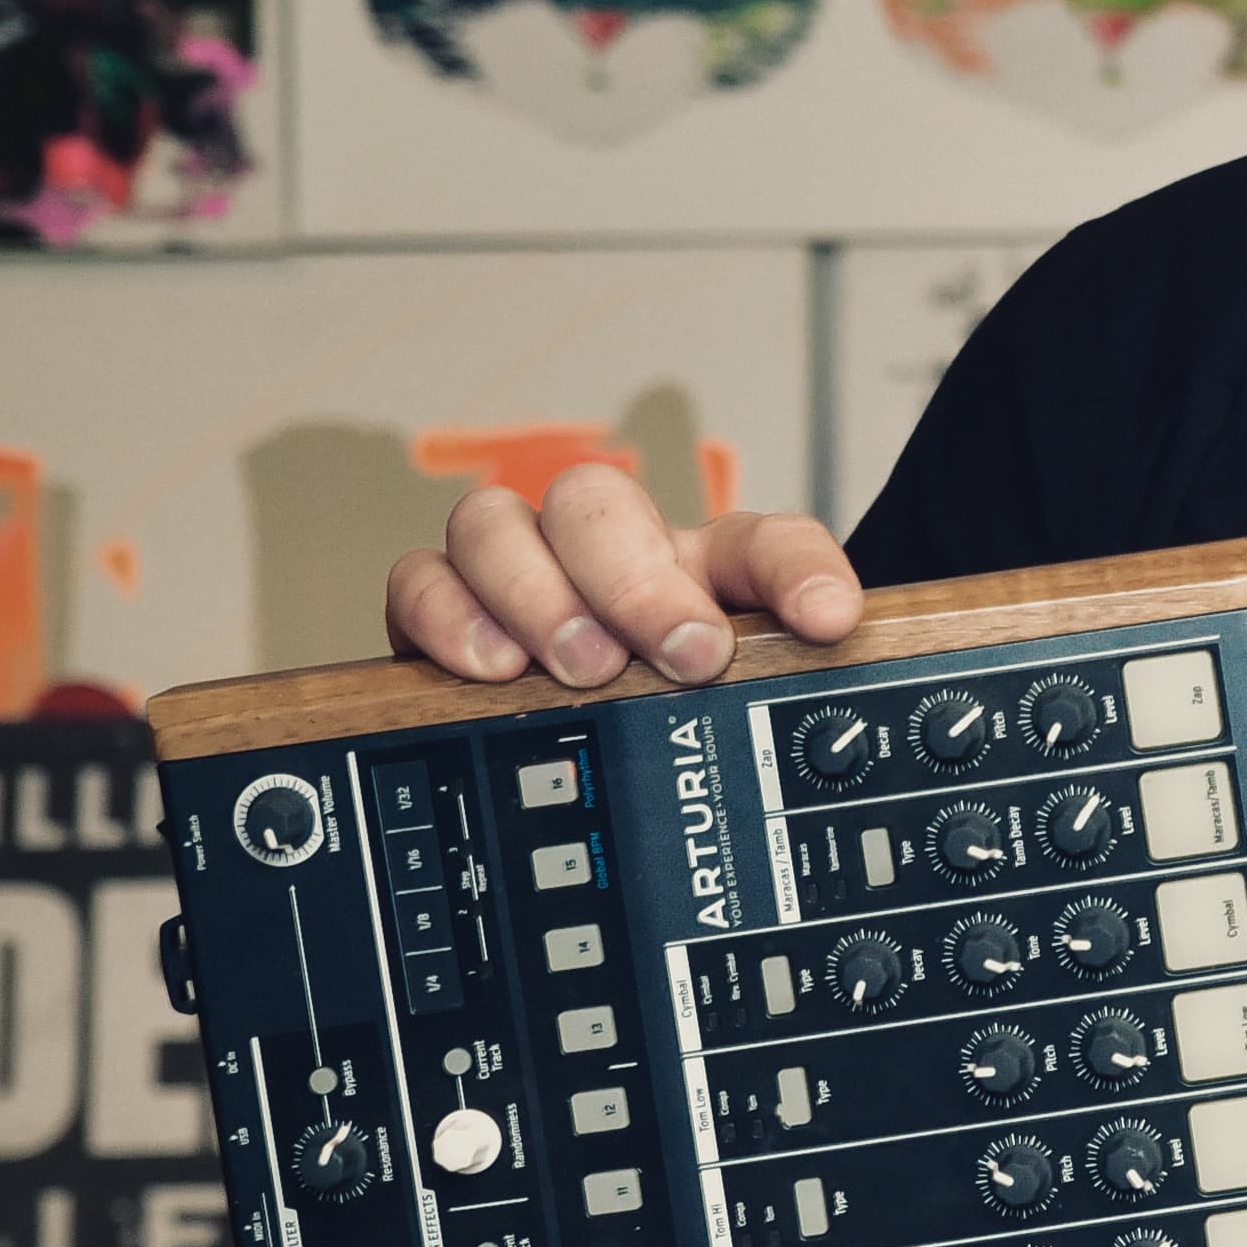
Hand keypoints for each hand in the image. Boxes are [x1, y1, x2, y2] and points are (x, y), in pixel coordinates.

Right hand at [383, 463, 860, 690]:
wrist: (600, 747)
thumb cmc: (666, 712)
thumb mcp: (733, 710)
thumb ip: (773, 694)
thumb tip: (819, 698)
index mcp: (707, 572)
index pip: (764, 540)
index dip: (799, 569)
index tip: (827, 620)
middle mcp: (610, 557)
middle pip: (596, 499)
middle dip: (636, 579)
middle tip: (678, 652)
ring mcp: (520, 574)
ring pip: (491, 520)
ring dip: (537, 593)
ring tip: (584, 667)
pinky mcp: (446, 612)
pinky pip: (419, 578)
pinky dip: (448, 615)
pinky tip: (493, 666)